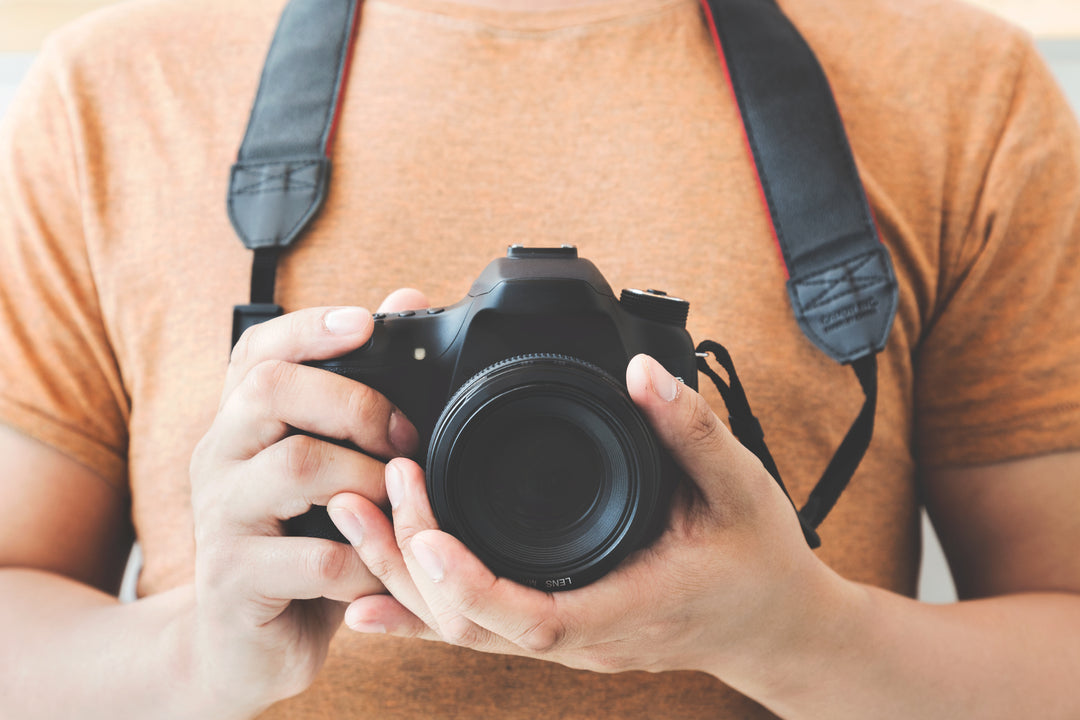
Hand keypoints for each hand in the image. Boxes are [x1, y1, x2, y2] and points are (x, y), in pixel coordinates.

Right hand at [186, 293, 425, 714]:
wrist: (239, 645)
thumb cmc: (298, 545)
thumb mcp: (325, 470)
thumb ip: (359, 395)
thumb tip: (407, 301)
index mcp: (241, 424)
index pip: (258, 351)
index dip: (309, 329)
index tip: (366, 323)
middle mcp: (220, 458)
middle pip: (272, 390)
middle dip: (355, 402)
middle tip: (404, 438)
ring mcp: (221, 519)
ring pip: (295, 466)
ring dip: (368, 479)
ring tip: (397, 504)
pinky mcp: (236, 582)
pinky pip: (315, 559)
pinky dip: (367, 561)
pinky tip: (382, 569)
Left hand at [327, 353, 848, 683]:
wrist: (776, 625)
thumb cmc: (759, 560)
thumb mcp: (741, 487)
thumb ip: (691, 428)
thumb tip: (643, 371)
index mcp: (625, 606)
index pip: (532, 618)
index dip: (468, 584)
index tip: (424, 533)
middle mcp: (584, 634)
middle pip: (472, 624)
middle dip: (408, 561)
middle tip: (369, 487)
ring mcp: (565, 640)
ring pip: (462, 629)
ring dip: (401, 576)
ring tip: (352, 514)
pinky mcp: (556, 628)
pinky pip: (476, 627)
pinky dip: (417, 609)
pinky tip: (368, 597)